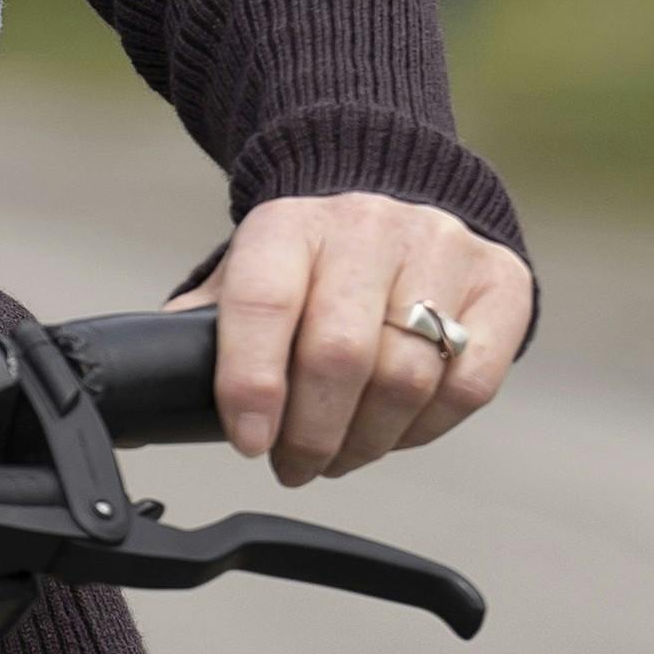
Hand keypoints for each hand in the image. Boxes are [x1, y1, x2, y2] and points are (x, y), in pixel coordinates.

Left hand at [180, 196, 529, 484]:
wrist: (393, 187)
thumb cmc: (308, 256)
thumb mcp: (247, 269)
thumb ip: (204, 325)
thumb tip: (152, 389)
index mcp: (288, 223)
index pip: (262, 303)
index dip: (252, 384)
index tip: (249, 442)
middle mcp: (367, 228)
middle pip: (339, 352)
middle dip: (311, 433)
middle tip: (294, 466)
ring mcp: (441, 250)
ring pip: (406, 377)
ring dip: (366, 442)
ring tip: (338, 457)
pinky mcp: (502, 284)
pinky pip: (469, 384)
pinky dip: (427, 428)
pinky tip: (395, 432)